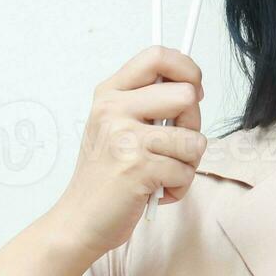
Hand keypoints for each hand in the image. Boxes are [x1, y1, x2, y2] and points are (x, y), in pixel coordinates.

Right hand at [46, 45, 206, 261]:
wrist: (80, 220)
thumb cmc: (106, 176)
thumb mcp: (116, 126)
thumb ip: (148, 103)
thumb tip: (193, 87)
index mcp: (110, 93)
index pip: (158, 55)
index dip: (188, 69)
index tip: (194, 90)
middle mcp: (114, 109)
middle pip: (186, 95)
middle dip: (192, 125)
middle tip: (172, 146)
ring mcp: (124, 138)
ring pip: (194, 139)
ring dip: (187, 163)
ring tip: (161, 173)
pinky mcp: (138, 168)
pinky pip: (186, 171)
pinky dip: (179, 188)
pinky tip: (155, 191)